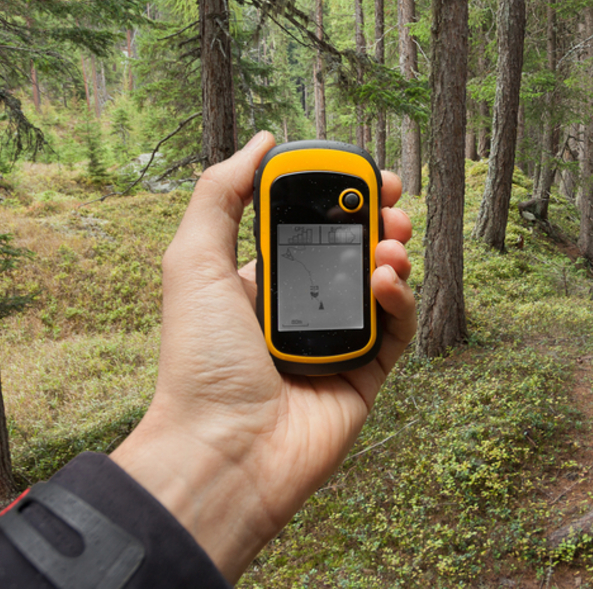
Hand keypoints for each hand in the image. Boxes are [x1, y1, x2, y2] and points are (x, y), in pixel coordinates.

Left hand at [110, 131, 416, 581]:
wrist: (222, 450)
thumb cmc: (199, 360)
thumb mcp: (193, 261)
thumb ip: (220, 194)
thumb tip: (261, 141)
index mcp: (258, 284)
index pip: (308, 228)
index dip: (338, 198)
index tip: (362, 175)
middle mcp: (299, 311)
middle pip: (353, 251)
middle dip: (378, 221)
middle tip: (394, 203)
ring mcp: (335, 344)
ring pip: (382, 286)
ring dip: (393, 254)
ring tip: (391, 244)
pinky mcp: (365, 377)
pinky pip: (396, 330)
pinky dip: (399, 300)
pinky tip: (385, 282)